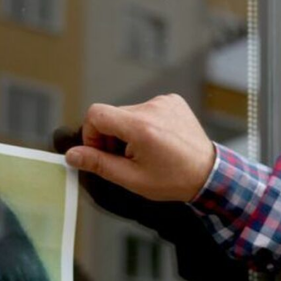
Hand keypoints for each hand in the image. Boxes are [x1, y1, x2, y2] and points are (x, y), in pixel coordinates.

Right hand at [65, 94, 216, 202]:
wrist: (208, 174)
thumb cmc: (174, 179)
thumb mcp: (132, 178)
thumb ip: (98, 164)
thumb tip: (72, 155)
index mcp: (141, 126)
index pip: (96, 114)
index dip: (91, 134)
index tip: (101, 151)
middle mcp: (153, 108)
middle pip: (111, 114)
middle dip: (111, 136)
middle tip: (124, 158)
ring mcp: (164, 101)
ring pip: (128, 112)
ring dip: (128, 131)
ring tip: (145, 152)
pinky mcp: (172, 101)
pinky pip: (146, 109)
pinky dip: (144, 124)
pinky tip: (157, 141)